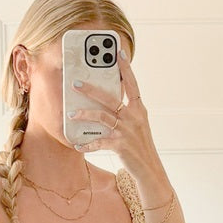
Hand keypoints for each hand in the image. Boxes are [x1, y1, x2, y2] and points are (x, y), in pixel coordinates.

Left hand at [68, 51, 161, 179]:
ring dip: (85, 114)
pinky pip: (100, 143)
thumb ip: (127, 112)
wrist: (150, 169)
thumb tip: (107, 101)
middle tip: (76, 83)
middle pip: (110, 98)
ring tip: (72, 113)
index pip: (132, 84)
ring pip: (102, 117)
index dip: (126, 68)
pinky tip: (78, 145)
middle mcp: (134, 117)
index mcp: (139, 109)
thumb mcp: (138, 125)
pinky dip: (88, 145)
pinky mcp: (121, 145)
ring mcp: (127, 131)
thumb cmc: (141, 146)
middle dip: (91, 90)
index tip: (118, 53)